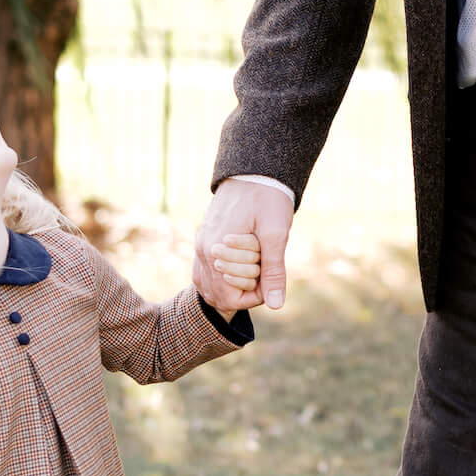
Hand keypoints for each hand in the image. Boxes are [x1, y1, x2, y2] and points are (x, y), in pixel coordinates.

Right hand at [194, 179, 293, 311]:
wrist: (254, 171)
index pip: (231, 297)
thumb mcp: (276, 235)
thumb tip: (275, 305)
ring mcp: (200, 245)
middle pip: (218, 295)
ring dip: (232, 285)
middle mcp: (202, 250)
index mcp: (216, 250)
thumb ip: (273, 271)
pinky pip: (204, 273)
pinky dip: (220, 278)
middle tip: (263, 264)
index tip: (271, 273)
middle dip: (245, 288)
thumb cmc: (267, 200)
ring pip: (208, 286)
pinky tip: (239, 267)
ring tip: (254, 267)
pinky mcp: (202, 240)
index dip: (257, 293)